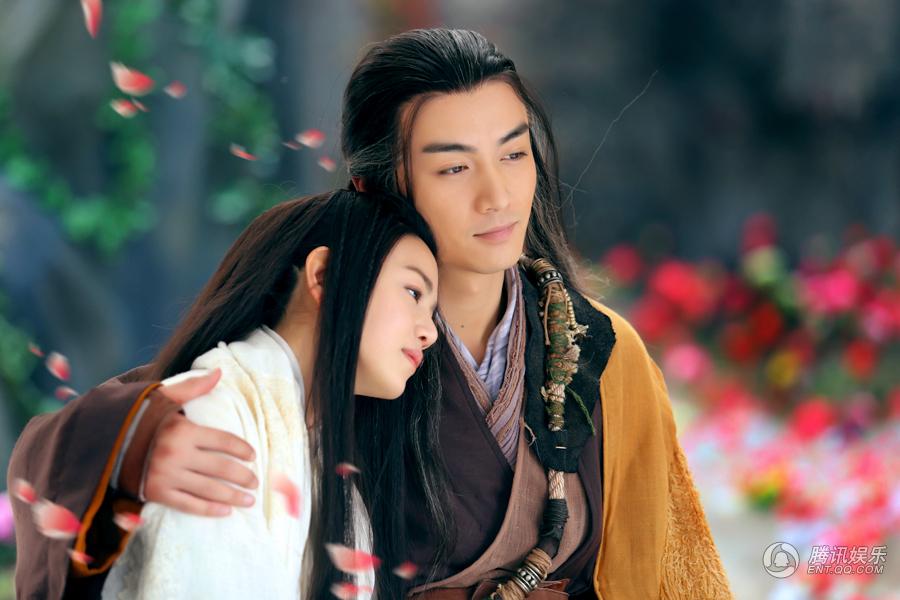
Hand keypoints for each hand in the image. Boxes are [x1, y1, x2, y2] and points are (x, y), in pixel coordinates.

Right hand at [143, 369, 258, 515]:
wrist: (104, 441)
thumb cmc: (140, 418)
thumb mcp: (164, 397)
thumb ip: (193, 387)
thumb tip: (219, 372)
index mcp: (183, 430)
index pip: (224, 441)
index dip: (242, 449)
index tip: (253, 456)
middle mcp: (176, 455)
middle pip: (221, 468)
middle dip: (243, 476)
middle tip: (256, 482)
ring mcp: (166, 476)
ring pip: (209, 489)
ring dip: (233, 496)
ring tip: (249, 500)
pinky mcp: (157, 494)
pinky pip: (189, 504)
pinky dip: (209, 510)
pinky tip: (226, 511)